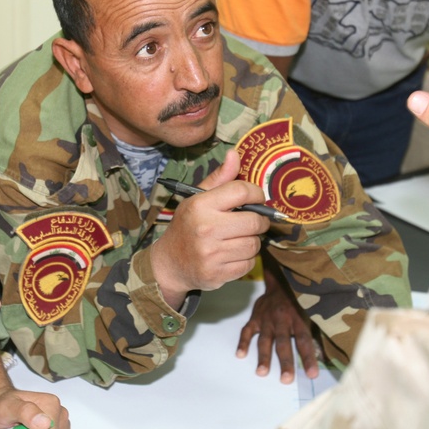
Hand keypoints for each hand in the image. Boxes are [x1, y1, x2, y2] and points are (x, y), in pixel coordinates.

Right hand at [150, 150, 267, 307]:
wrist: (169, 263)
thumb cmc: (188, 225)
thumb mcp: (197, 198)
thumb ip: (219, 178)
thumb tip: (234, 154)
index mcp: (201, 205)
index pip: (242, 192)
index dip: (256, 193)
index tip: (257, 198)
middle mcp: (206, 229)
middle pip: (254, 221)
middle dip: (259, 220)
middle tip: (253, 221)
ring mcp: (211, 254)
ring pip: (254, 244)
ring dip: (252, 240)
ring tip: (240, 238)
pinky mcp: (217, 274)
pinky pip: (248, 264)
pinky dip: (246, 259)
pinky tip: (233, 254)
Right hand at [236, 253, 317, 383]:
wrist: (281, 280)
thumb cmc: (299, 301)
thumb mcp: (310, 314)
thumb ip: (314, 334)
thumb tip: (323, 357)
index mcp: (298, 319)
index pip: (304, 341)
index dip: (308, 358)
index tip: (312, 374)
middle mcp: (282, 320)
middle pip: (284, 343)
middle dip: (285, 362)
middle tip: (286, 380)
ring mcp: (266, 319)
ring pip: (265, 340)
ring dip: (264, 356)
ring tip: (262, 372)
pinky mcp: (255, 318)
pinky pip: (247, 331)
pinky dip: (243, 342)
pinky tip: (240, 354)